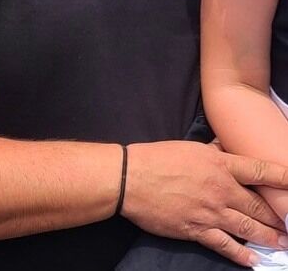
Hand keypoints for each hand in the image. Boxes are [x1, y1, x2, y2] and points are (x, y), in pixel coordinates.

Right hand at [121, 141, 287, 266]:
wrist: (133, 179)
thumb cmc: (159, 158)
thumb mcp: (190, 147)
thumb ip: (212, 151)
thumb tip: (225, 148)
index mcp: (219, 163)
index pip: (259, 170)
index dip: (281, 177)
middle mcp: (221, 189)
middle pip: (258, 206)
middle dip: (277, 218)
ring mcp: (210, 212)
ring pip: (247, 228)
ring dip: (268, 238)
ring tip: (282, 244)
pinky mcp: (198, 230)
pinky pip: (225, 246)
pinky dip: (242, 255)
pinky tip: (253, 261)